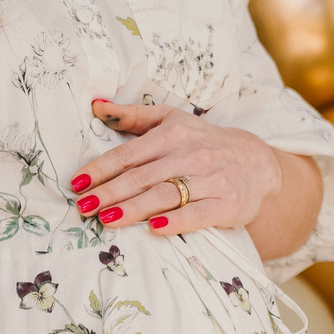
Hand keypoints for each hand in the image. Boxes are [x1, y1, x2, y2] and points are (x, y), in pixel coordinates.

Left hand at [71, 99, 281, 235]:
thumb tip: (95, 104)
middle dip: (110, 192)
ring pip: (165, 195)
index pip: (129, 154)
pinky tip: (154, 229)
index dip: (101, 169)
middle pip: (142, 176)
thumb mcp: (171, 120)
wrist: (256, 162)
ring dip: (134, 208)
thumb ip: (132, 115)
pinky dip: (176, 221)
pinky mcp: (227, 204)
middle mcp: (190, 155)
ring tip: (107, 219)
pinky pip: (198, 214)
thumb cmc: (203, 141)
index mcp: (172, 135)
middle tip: (83, 207)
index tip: (78, 183)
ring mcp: (210, 180)